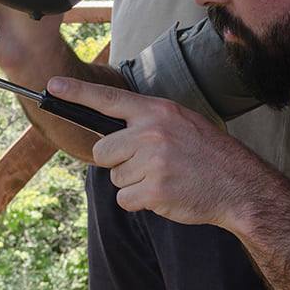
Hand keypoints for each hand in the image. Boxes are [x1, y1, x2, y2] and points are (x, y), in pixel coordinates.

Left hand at [50, 76, 259, 227]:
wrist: (238, 185)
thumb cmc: (208, 155)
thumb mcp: (181, 123)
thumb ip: (147, 123)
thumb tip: (112, 132)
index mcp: (157, 111)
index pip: (109, 99)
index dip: (77, 93)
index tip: (51, 86)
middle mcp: (151, 133)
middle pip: (103, 151)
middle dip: (117, 162)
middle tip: (146, 165)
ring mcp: (151, 162)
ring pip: (115, 178)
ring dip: (133, 183)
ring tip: (164, 178)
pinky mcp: (153, 190)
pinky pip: (125, 199)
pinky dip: (140, 202)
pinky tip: (164, 194)